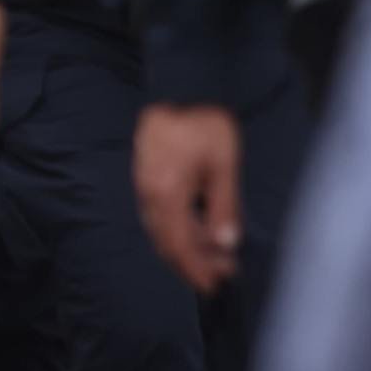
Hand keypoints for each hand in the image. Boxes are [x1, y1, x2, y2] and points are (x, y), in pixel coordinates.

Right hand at [133, 104, 242, 295]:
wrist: (182, 85)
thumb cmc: (206, 122)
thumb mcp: (224, 163)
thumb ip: (224, 206)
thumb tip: (225, 244)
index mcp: (167, 192)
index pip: (178, 244)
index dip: (195, 268)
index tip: (213, 286)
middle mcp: (150, 192)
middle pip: (167, 240)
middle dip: (192, 262)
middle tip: (218, 276)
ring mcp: (145, 183)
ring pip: (161, 228)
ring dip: (186, 246)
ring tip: (213, 254)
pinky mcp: (148, 174)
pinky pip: (159, 212)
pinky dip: (177, 227)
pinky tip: (196, 228)